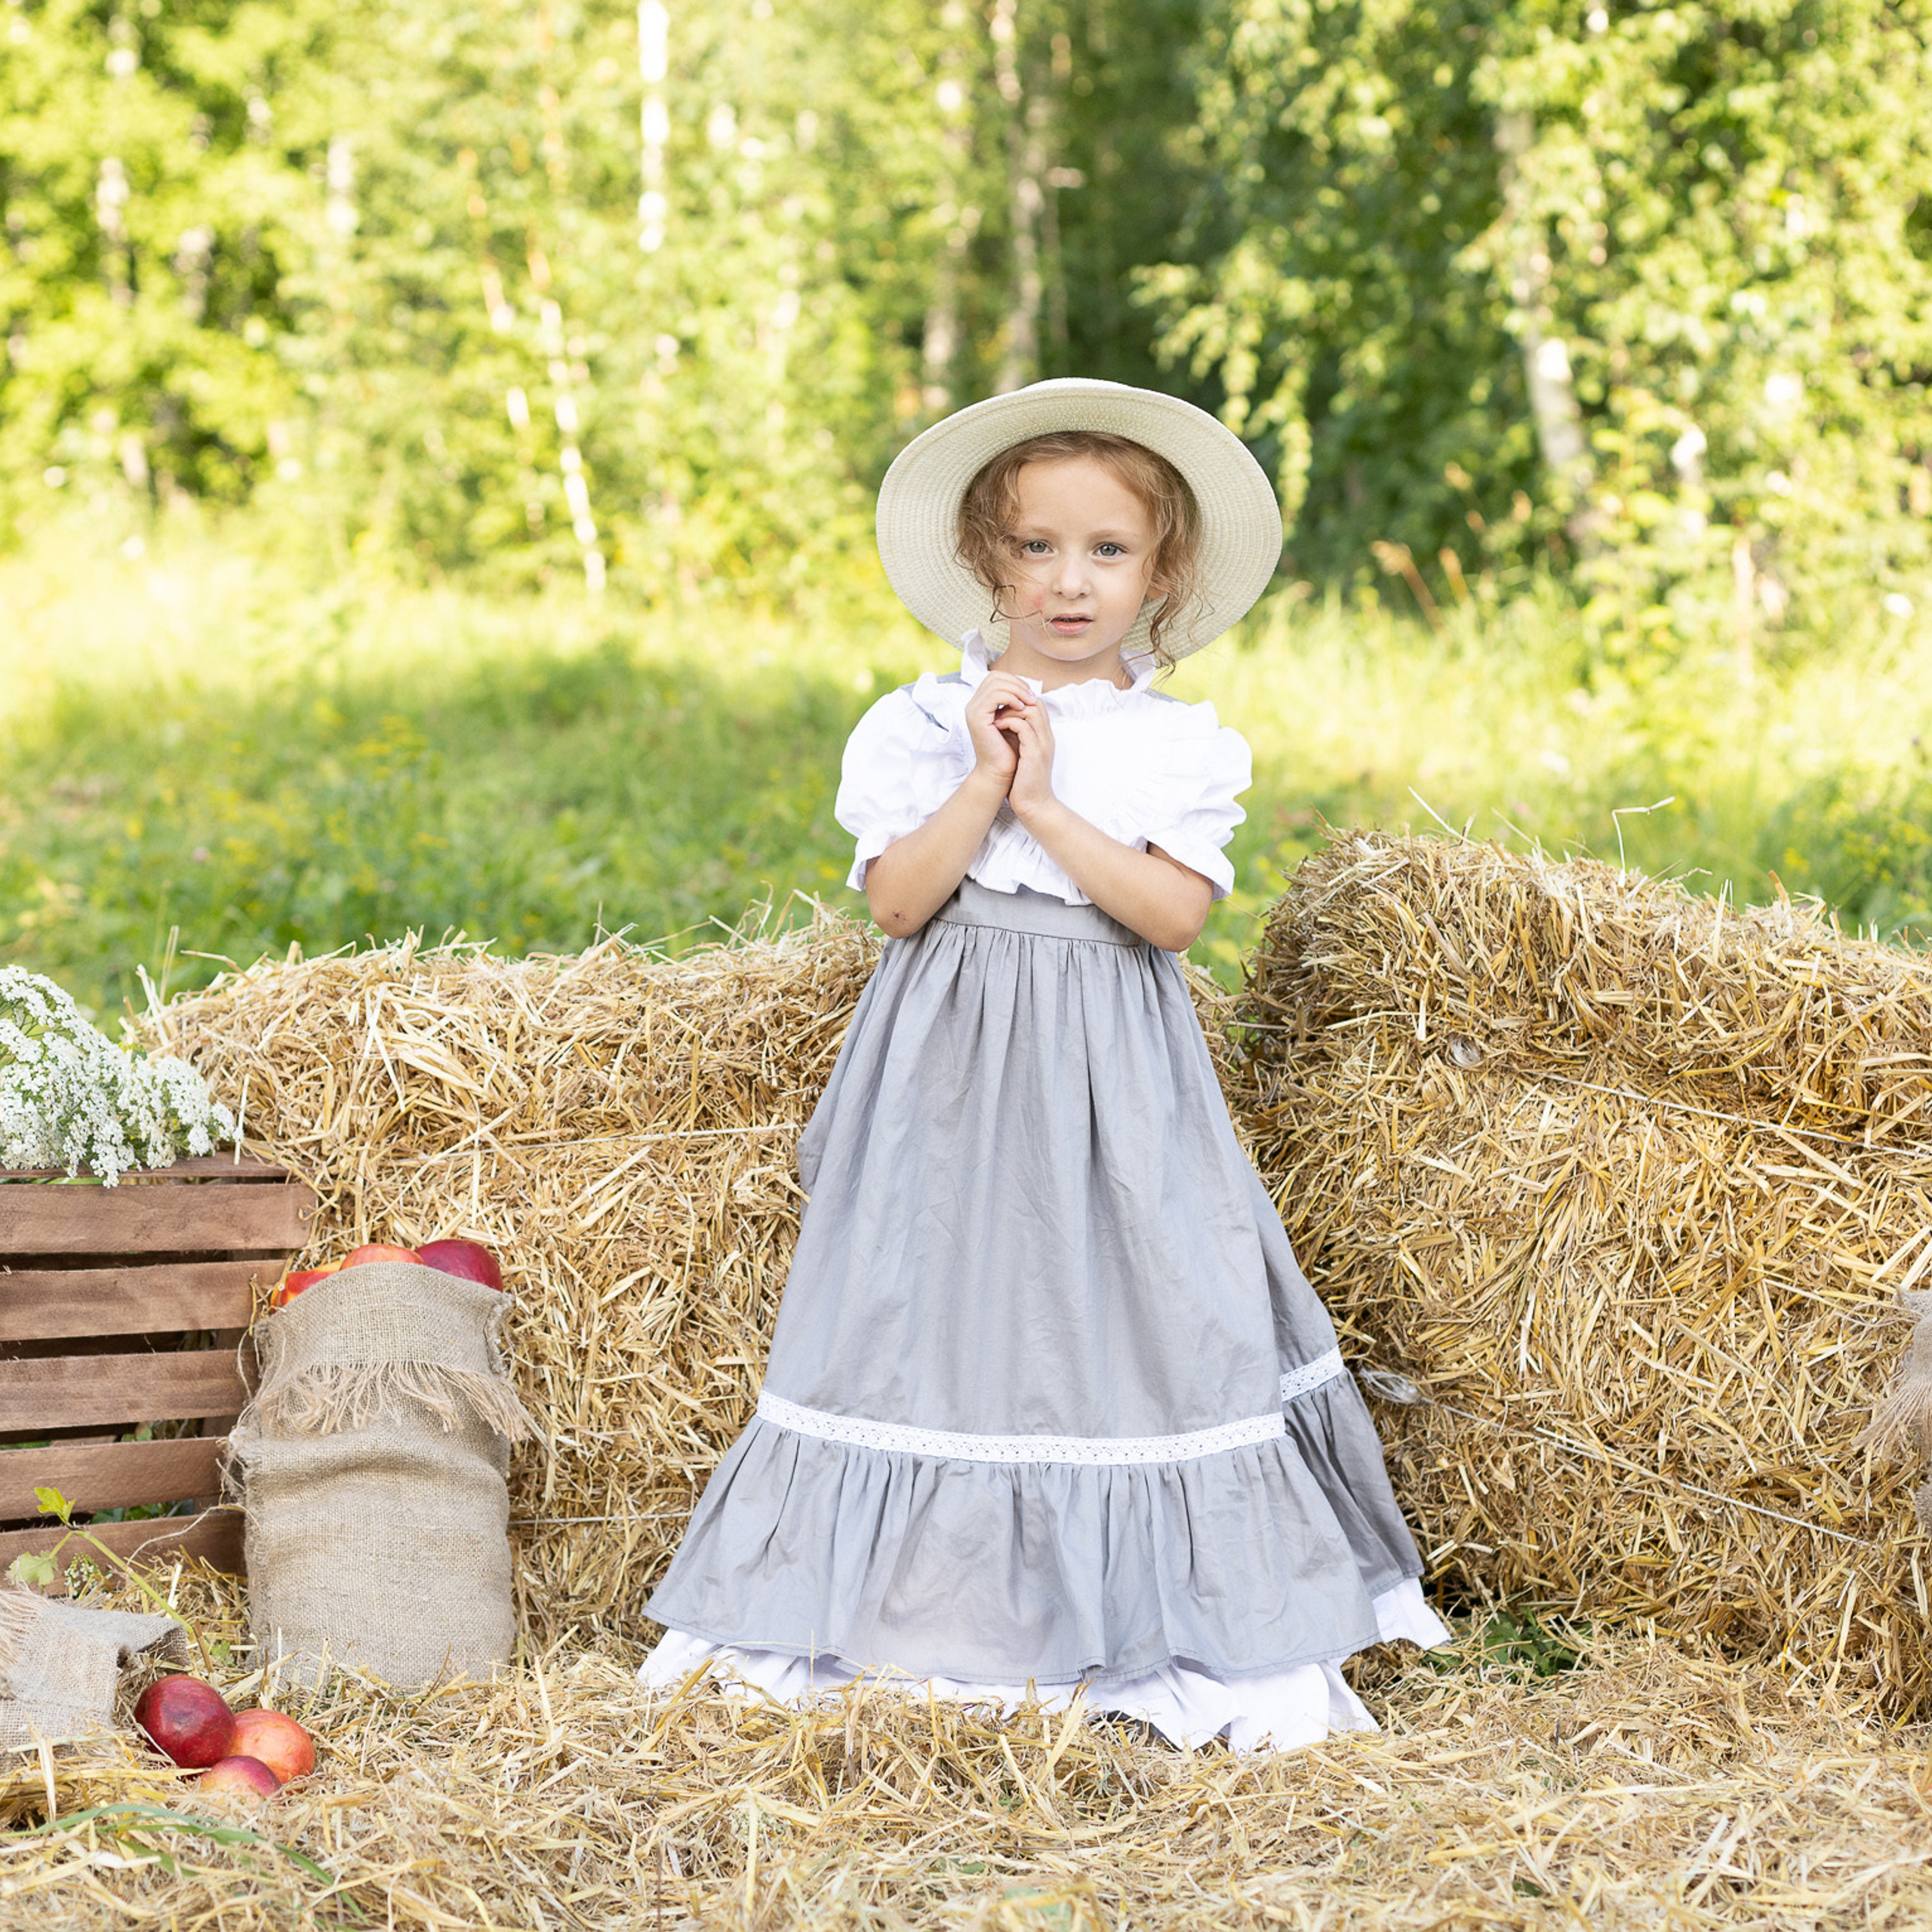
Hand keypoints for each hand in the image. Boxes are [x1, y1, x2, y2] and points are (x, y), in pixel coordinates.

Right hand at [964, 671, 1037, 786]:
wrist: (1000, 772)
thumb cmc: (1009, 750)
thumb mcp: (1014, 721)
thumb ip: (1016, 704)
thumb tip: (1028, 688)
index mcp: (982, 704)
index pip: (997, 678)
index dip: (1015, 681)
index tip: (1031, 694)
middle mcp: (974, 705)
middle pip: (995, 676)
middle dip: (1017, 683)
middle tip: (1032, 696)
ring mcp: (973, 710)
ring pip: (995, 683)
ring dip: (1016, 690)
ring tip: (1029, 702)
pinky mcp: (976, 717)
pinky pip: (994, 695)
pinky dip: (1010, 697)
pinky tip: (1021, 708)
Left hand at [1005, 701, 1058, 821]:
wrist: (1034, 805)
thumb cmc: (1025, 783)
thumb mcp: (1023, 756)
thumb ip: (1019, 739)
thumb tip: (1004, 725)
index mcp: (1044, 737)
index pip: (1037, 705)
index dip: (1018, 702)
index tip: (1001, 709)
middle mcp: (1046, 737)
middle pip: (1035, 702)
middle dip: (1014, 702)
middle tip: (997, 710)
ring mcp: (1042, 744)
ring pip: (1031, 710)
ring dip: (1010, 710)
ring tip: (996, 718)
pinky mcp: (1035, 753)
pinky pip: (1023, 726)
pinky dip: (1008, 722)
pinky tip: (997, 727)